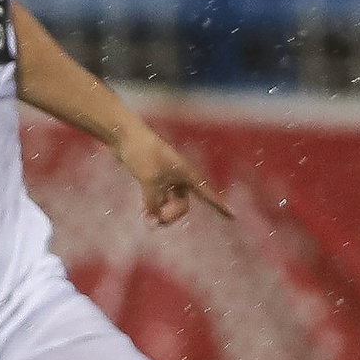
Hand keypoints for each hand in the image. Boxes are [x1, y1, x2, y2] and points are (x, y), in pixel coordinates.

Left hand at [113, 122, 230, 226]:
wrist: (126, 136)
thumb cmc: (143, 154)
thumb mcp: (150, 180)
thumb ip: (153, 202)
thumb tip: (152, 223)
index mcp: (187, 175)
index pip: (207, 195)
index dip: (219, 207)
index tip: (233, 218)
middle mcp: (180, 178)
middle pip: (182, 205)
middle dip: (172, 214)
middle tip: (158, 220)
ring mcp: (166, 178)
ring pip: (169, 203)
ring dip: (160, 212)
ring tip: (147, 220)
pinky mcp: (152, 178)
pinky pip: (158, 199)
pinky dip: (152, 207)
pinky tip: (144, 215)